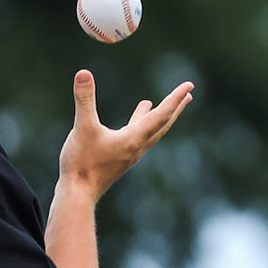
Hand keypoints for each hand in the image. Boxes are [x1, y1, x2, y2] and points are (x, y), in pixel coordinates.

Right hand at [57, 69, 192, 199]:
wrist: (78, 194)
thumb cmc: (81, 163)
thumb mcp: (82, 127)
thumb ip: (84, 100)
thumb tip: (83, 73)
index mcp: (134, 138)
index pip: (161, 114)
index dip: (175, 98)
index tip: (189, 85)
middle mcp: (137, 146)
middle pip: (163, 123)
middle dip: (176, 107)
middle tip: (189, 93)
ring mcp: (130, 153)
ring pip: (151, 131)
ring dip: (159, 116)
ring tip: (162, 104)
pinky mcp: (121, 157)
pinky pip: (137, 136)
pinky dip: (141, 123)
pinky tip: (136, 118)